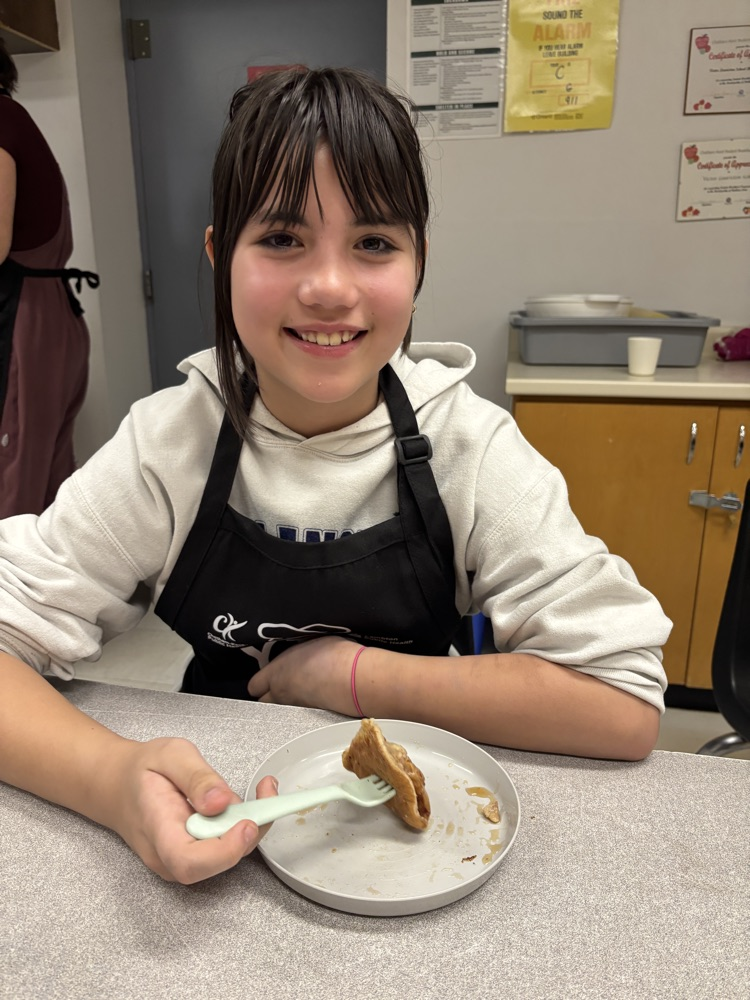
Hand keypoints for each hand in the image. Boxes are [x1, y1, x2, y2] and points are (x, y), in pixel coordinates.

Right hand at [107, 736, 276, 883]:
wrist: (118, 786)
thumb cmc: (141, 770)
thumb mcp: (170, 755)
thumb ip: (196, 777)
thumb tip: (222, 802)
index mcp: (157, 829)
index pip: (189, 861)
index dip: (223, 851)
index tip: (246, 823)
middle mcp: (168, 856)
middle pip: (215, 863)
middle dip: (250, 831)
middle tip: (267, 792)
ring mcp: (180, 861)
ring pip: (226, 858)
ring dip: (253, 827)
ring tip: (264, 791)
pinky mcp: (195, 856)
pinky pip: (225, 850)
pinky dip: (246, 827)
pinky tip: (254, 801)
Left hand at [247, 636, 359, 714]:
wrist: (354, 678)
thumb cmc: (334, 655)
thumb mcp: (310, 642)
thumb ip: (297, 652)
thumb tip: (300, 652)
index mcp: (276, 673)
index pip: (254, 685)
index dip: (261, 681)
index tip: (269, 675)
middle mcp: (281, 694)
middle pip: (262, 703)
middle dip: (268, 695)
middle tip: (280, 684)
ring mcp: (296, 709)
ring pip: (280, 710)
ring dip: (285, 702)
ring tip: (300, 689)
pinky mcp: (311, 717)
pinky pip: (298, 714)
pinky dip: (302, 708)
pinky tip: (315, 696)